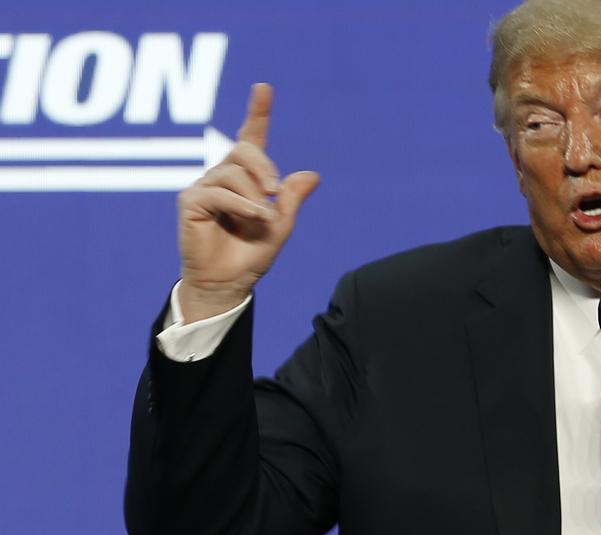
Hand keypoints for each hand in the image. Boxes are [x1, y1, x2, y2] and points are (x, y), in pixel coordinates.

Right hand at [176, 83, 319, 320]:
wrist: (230, 283)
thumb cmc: (252, 253)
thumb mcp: (281, 225)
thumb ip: (292, 199)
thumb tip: (312, 175)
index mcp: (245, 177)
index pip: (250, 138)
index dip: (257, 112)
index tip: (264, 88)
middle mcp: (221, 176)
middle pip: (243, 149)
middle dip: (265, 166)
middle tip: (277, 191)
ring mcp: (203, 187)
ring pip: (233, 173)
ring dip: (256, 196)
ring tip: (262, 219)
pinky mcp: (190, 202)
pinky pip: (219, 193)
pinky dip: (242, 205)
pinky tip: (255, 218)